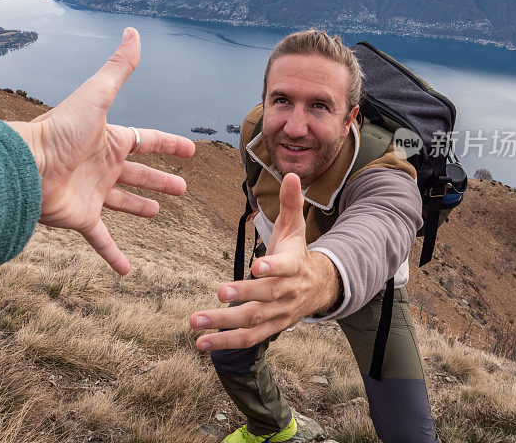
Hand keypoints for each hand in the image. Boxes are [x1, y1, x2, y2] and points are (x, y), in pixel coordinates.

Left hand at [7, 28, 195, 275]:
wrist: (25, 167)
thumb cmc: (59, 131)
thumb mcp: (96, 96)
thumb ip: (117, 68)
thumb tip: (133, 32)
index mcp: (109, 140)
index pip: (146, 140)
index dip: (169, 144)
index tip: (190, 151)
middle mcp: (102, 166)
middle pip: (138, 174)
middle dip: (160, 180)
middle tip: (182, 190)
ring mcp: (93, 194)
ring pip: (123, 204)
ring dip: (140, 209)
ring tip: (158, 214)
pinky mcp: (82, 219)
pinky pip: (102, 240)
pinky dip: (114, 255)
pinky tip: (127, 271)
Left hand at [189, 173, 339, 349]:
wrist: (320, 287)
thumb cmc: (298, 252)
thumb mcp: (296, 226)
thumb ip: (291, 202)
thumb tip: (292, 173)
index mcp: (294, 266)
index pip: (285, 267)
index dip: (273, 267)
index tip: (256, 266)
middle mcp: (287, 292)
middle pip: (265, 297)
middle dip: (242, 296)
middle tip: (219, 293)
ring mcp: (279, 314)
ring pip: (252, 321)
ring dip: (223, 325)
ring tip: (195, 321)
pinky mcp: (270, 328)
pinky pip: (248, 339)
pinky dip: (225, 342)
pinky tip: (200, 343)